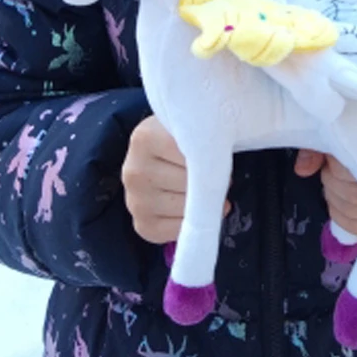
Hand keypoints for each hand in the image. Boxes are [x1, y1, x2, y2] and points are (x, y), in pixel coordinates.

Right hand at [122, 115, 230, 243]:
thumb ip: (202, 137)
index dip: (213, 158)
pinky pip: (177, 231)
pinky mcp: (142, 224)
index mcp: (144, 139)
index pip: (190, 155)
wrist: (155, 151)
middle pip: (188, 183)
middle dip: (209, 182)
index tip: (222, 157)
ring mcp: (135, 201)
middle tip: (220, 177)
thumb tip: (221, 165)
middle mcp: (134, 172)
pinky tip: (197, 210)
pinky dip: (194, 223)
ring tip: (208, 192)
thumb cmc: (178, 136)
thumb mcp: (188, 125)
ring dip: (204, 203)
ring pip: (185, 208)